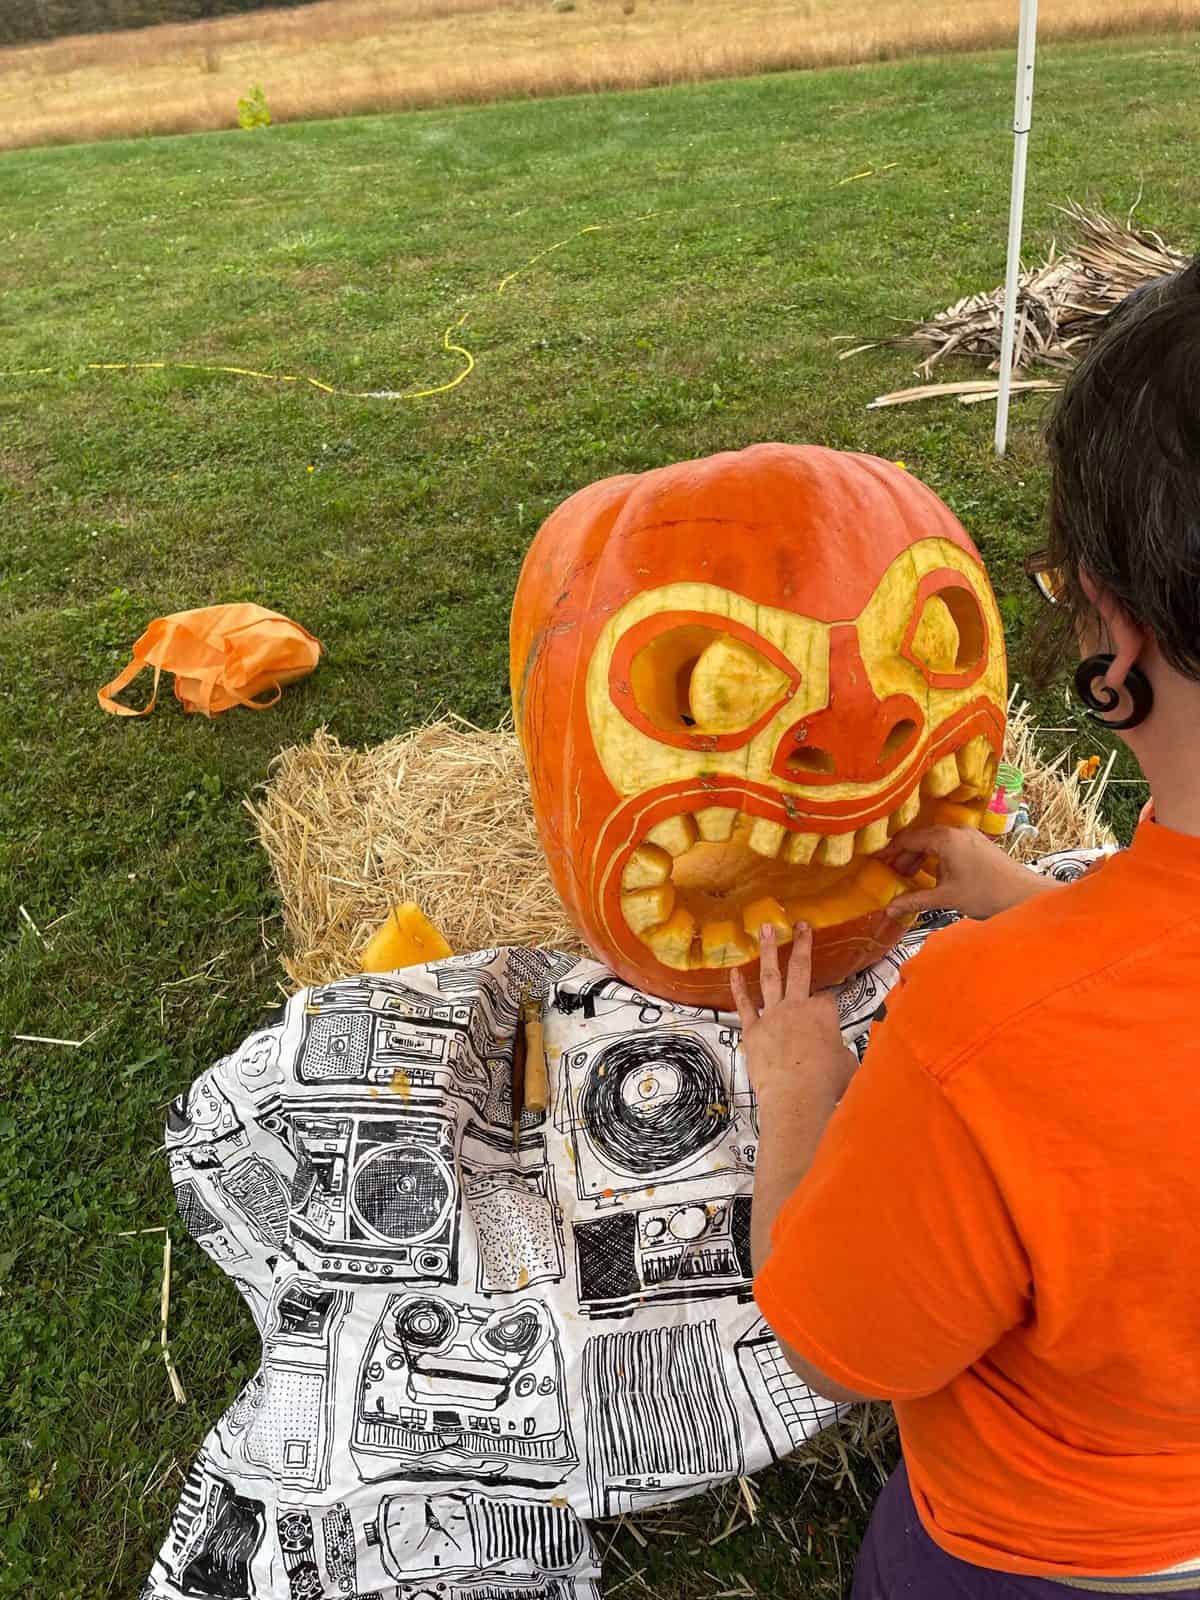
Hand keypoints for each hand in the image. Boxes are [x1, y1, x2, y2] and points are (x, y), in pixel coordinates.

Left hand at [730, 923, 856, 1110]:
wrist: (796, 1097)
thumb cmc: (826, 1083)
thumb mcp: (847, 1063)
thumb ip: (840, 1051)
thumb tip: (841, 1055)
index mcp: (824, 1013)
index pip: (828, 999)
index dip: (828, 1006)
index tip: (828, 1016)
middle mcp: (798, 1007)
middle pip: (801, 969)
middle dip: (803, 945)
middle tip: (801, 925)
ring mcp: (773, 1016)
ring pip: (771, 976)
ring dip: (769, 951)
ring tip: (765, 930)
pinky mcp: (753, 1030)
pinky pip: (745, 1004)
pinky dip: (739, 988)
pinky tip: (734, 971)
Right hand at [886, 824, 1057, 921]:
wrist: (1025, 896)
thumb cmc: (987, 893)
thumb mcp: (946, 897)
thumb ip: (915, 900)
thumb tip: (889, 909)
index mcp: (945, 838)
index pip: (908, 839)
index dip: (891, 851)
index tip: (877, 861)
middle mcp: (957, 831)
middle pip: (921, 838)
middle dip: (905, 856)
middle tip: (892, 873)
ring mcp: (970, 836)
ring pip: (936, 842)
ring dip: (921, 858)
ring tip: (910, 877)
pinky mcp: (979, 845)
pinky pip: (949, 845)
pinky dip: (936, 858)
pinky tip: (933, 876)